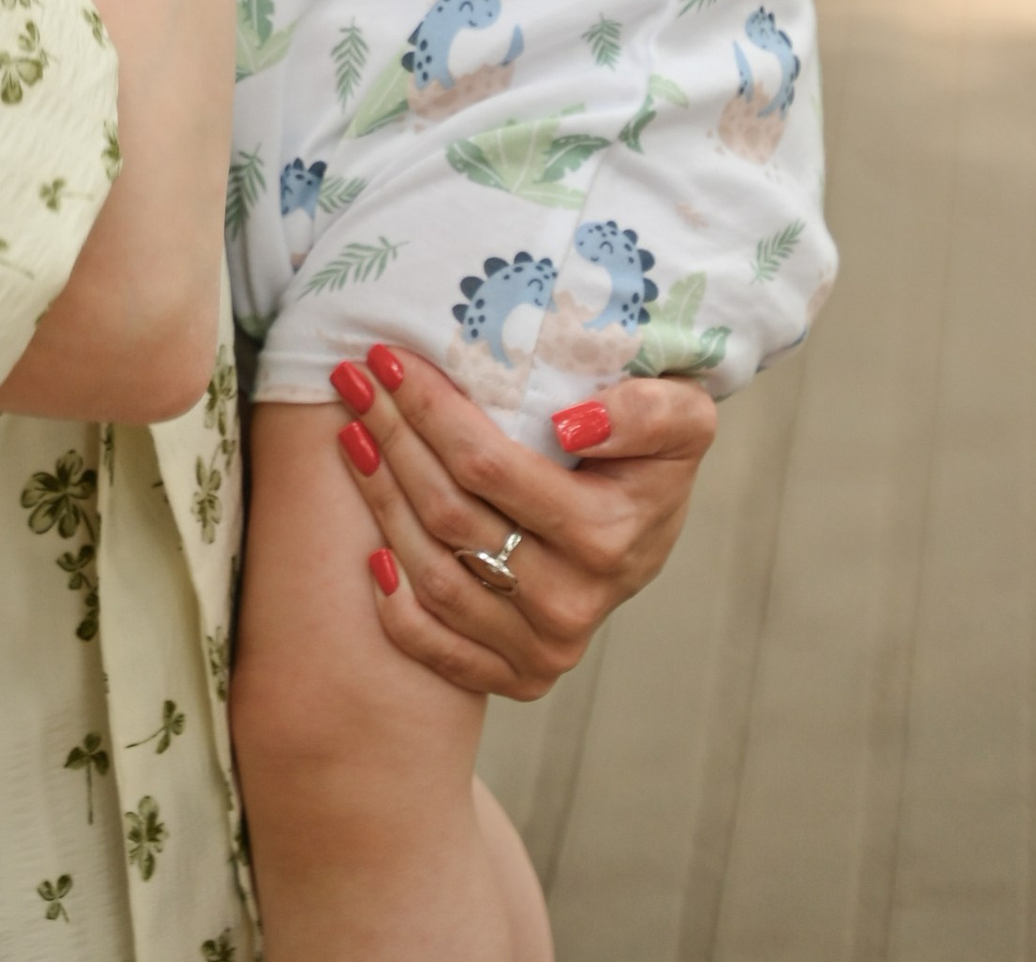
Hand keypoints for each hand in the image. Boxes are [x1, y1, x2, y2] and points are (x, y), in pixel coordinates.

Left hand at [328, 350, 716, 700]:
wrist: (650, 529)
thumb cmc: (651, 456)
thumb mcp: (683, 416)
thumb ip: (649, 412)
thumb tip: (573, 425)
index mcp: (607, 537)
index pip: (487, 467)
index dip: (430, 410)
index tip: (388, 359)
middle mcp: (572, 605)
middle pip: (449, 516)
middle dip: (392, 437)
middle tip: (353, 380)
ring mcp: (544, 650)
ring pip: (432, 573)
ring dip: (380, 498)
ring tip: (351, 434)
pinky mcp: (519, 676)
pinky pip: (436, 648)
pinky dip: (393, 603)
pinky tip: (367, 547)